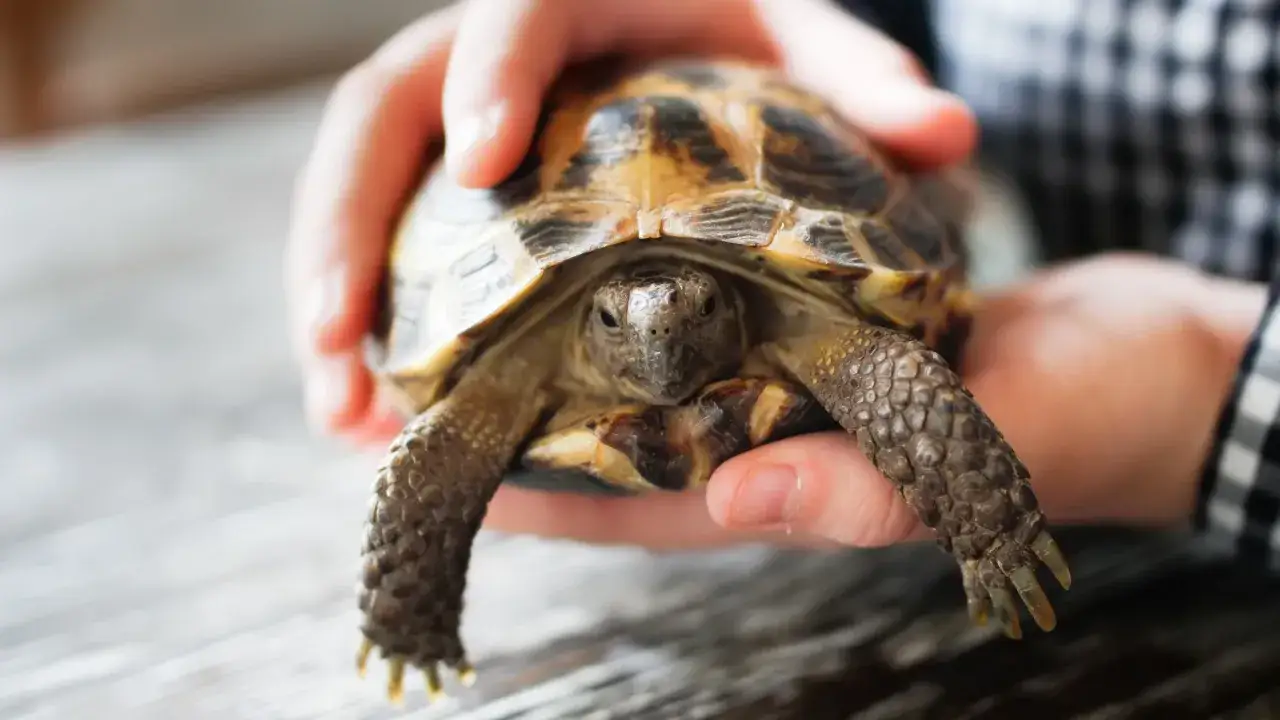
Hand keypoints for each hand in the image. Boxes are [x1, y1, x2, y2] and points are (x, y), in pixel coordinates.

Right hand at [284, 0, 975, 445]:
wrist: (695, 33)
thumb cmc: (747, 36)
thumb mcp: (804, 42)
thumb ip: (865, 81)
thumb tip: (946, 135)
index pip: (515, 13)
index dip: (487, 77)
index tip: (482, 160)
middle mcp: (486, 56)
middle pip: (379, 114)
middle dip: (345, 224)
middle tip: (341, 340)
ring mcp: (450, 123)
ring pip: (356, 192)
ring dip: (332, 300)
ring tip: (344, 414)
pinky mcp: (442, 187)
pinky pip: (383, 245)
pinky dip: (372, 325)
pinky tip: (376, 410)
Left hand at [487, 253, 1267, 549]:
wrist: (1154, 356)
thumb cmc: (1087, 422)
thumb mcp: (988, 459)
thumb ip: (869, 485)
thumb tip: (734, 492)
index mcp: (791, 481)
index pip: (629, 498)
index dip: (532, 486)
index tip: (435, 454)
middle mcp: (777, 430)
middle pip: (626, 426)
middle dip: (531, 397)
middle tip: (439, 352)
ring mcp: (801, 373)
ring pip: (668, 356)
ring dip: (590, 325)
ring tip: (505, 275)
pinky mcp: (834, 316)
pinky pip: (730, 292)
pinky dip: (676, 268)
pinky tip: (627, 224)